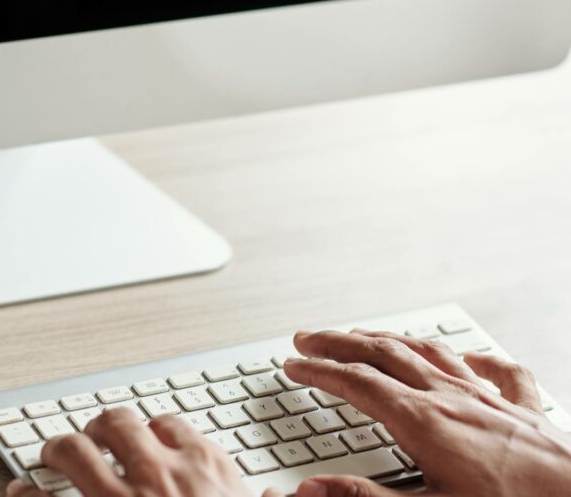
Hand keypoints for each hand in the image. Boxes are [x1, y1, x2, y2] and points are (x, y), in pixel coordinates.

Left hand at [5, 407, 267, 496]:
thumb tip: (290, 495)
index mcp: (206, 471)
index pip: (171, 426)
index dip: (153, 429)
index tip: (146, 436)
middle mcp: (160, 474)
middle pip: (118, 424)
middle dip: (100, 427)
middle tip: (93, 436)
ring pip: (75, 449)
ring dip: (59, 448)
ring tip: (53, 454)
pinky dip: (28, 494)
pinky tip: (20, 492)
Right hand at [284, 329, 570, 496]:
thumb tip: (311, 489)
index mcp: (423, 422)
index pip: (355, 384)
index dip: (317, 371)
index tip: (292, 364)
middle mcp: (452, 398)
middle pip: (383, 354)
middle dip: (340, 342)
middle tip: (309, 337)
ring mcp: (488, 397)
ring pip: (428, 352)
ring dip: (388, 339)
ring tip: (363, 334)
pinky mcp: (522, 408)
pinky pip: (493, 368)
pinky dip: (469, 356)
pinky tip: (463, 354)